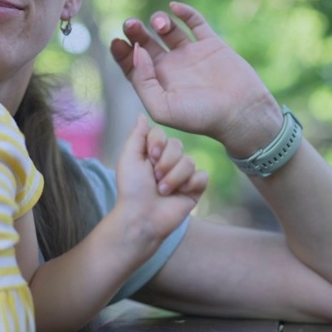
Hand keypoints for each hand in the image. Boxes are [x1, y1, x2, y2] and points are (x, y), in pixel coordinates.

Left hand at [109, 1, 281, 156]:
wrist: (241, 113)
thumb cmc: (201, 117)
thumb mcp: (163, 108)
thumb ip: (144, 82)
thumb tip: (137, 52)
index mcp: (158, 83)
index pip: (133, 63)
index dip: (122, 52)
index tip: (117, 41)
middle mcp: (172, 67)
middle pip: (146, 43)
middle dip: (135, 32)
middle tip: (130, 24)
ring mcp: (191, 53)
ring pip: (167, 30)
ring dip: (159, 21)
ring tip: (159, 24)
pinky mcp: (211, 44)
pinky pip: (195, 22)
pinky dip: (185, 12)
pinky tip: (174, 8)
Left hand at [114, 116, 207, 248]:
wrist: (141, 217)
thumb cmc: (131, 190)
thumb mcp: (129, 158)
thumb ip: (137, 135)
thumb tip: (141, 115)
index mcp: (153, 152)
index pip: (162, 134)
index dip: (157, 143)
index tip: (151, 156)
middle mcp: (169, 161)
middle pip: (177, 145)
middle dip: (165, 163)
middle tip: (154, 178)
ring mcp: (183, 175)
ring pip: (189, 161)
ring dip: (174, 178)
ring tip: (162, 191)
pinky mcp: (195, 188)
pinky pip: (202, 176)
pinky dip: (190, 185)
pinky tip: (179, 194)